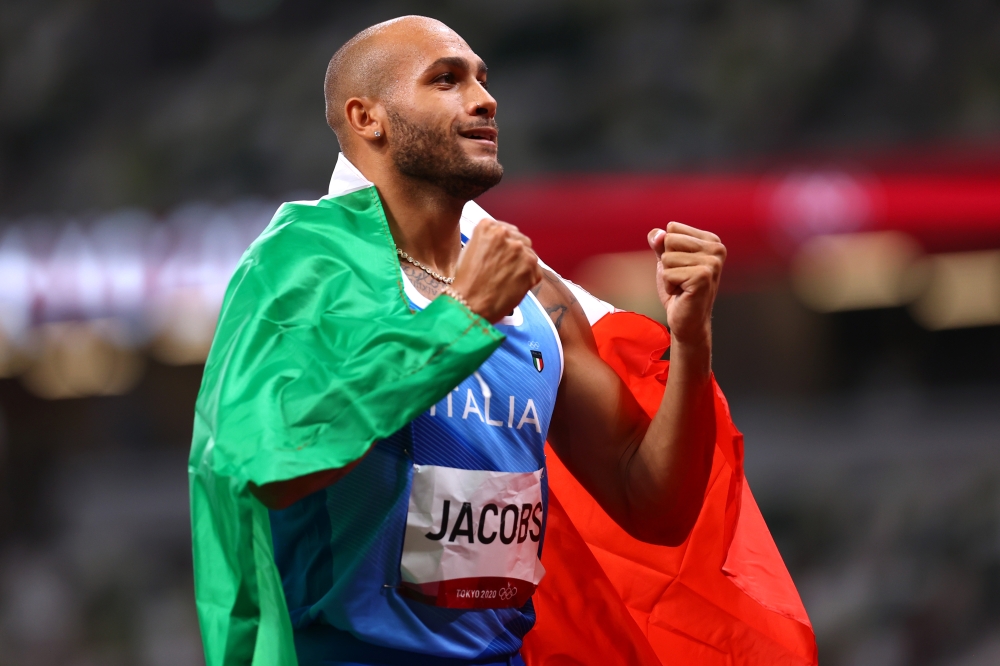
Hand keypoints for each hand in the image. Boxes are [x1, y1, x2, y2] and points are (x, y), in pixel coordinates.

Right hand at [451, 218, 542, 322]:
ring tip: (507, 279)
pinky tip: (513, 285)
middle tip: (505, 269)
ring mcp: (519, 250)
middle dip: (515, 254)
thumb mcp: (470, 249)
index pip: (505, 229)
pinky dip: (529, 279)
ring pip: (529, 255)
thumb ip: (489, 240)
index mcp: (488, 227)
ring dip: (522, 266)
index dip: (505, 243)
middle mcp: (505, 235)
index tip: (503, 252)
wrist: (471, 304)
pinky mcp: (530, 267)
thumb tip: (503, 242)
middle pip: (520, 240)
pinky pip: (536, 271)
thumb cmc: (467, 282)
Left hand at [647, 222, 725, 345]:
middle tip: (681, 278)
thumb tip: (657, 234)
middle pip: (669, 240)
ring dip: (668, 276)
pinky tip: (682, 293)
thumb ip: (660, 243)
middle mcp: (717, 249)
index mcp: (711, 240)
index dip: (668, 249)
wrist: (688, 320)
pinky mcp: (703, 277)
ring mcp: (712, 263)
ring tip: (682, 286)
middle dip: (667, 262)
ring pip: (667, 258)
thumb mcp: (667, 260)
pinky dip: (669, 285)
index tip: (681, 266)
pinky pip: (668, 273)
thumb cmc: (679, 289)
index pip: (672, 228)